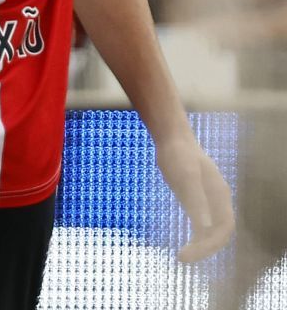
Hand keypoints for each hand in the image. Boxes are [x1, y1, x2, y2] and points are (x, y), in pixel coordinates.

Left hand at [156, 136, 233, 261]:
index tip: (191, 253)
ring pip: (211, 230)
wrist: (171, 138)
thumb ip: (195, 200)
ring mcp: (208, 200)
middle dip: (205, 248)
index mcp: (220, 196)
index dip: (211, 244)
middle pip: (220, 232)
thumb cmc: (178, 155)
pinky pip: (202, 223)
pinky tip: (185, 243)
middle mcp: (218, 200)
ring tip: (183, 256)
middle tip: (183, 259)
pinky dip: (196, 235)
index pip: (224, 228)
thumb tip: (204, 226)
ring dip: (201, 245)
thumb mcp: (185, 177)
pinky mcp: (196, 198)